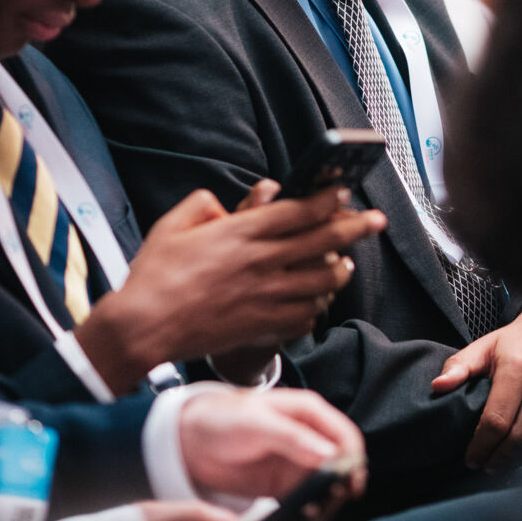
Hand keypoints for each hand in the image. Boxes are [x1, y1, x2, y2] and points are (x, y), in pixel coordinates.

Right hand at [76, 185, 385, 392]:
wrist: (145, 327)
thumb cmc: (155, 275)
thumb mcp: (173, 225)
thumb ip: (202, 205)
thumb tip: (223, 204)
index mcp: (240, 233)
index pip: (298, 212)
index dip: (327, 201)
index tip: (345, 193)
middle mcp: (260, 262)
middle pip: (322, 241)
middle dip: (355, 227)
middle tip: (376, 220)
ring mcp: (265, 296)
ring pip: (321, 280)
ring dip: (339, 269)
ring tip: (347, 263)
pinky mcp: (262, 325)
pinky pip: (305, 315)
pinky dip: (316, 306)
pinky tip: (317, 300)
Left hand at [178, 387, 368, 501]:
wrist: (193, 441)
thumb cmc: (224, 419)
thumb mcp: (258, 423)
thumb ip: (293, 438)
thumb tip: (330, 455)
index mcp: (309, 412)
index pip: (345, 435)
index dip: (352, 458)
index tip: (349, 481)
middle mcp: (310, 436)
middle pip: (342, 462)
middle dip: (343, 483)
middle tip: (332, 500)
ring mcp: (299, 462)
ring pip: (329, 484)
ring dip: (328, 499)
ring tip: (312, 510)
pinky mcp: (287, 485)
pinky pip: (308, 499)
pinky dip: (311, 509)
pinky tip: (302, 514)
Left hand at [430, 301, 521, 471]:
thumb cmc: (511, 341)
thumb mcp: (482, 346)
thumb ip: (458, 366)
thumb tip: (437, 387)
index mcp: (516, 370)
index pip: (498, 417)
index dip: (483, 444)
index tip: (470, 458)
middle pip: (519, 436)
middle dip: (498, 457)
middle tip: (480, 467)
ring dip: (513, 458)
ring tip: (493, 466)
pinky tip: (512, 456)